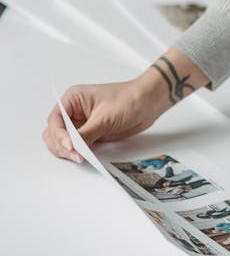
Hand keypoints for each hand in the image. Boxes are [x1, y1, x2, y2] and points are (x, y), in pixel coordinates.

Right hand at [43, 76, 169, 162]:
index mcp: (73, 99)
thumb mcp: (105, 117)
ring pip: (63, 142)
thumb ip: (87, 134)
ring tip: (81, 156)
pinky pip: (77, 147)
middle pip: (54, 133)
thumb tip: (74, 148)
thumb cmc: (129, 99)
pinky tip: (85, 156)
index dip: (59, 135)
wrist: (148, 103)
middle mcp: (74, 112)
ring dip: (68, 151)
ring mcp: (81, 124)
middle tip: (76, 154)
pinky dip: (78, 153)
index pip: (55, 120)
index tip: (70, 146)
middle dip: (62, 145)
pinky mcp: (90, 134)